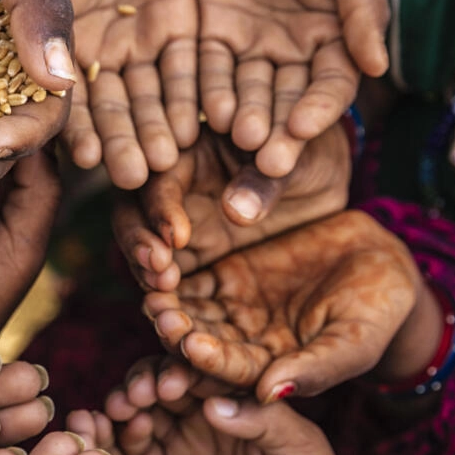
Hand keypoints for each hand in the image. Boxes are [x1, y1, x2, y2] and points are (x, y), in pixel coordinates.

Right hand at [36, 0, 198, 189]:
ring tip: (168, 161)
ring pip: (150, 95)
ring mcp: (139, 43)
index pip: (64, 98)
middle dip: (123, 142)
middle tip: (135, 177)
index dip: (75, 129)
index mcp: (54, 46)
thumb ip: (44, 14)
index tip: (87, 160)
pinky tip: (199, 124)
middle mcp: (97, 54)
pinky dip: (192, 95)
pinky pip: (188, 67)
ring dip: (157, 128)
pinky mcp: (180, 26)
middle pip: (111, 107)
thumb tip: (51, 78)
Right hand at [106, 369, 401, 454]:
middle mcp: (204, 413)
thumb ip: (262, 422)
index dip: (182, 368)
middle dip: (146, 381)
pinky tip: (124, 430)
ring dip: (127, 403)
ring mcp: (181, 444)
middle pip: (163, 383)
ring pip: (142, 411)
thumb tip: (213, 404)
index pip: (203, 370)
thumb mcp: (301, 450)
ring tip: (121, 406)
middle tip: (139, 392)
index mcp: (238, 395)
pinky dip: (123, 437)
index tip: (171, 380)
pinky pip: (135, 452)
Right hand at [114, 123, 349, 291]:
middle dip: (137, 239)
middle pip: (133, 210)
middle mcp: (173, 185)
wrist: (321, 178)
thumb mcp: (294, 160)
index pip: (161, 177)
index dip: (162, 207)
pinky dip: (164, 288)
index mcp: (190, 149)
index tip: (177, 237)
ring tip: (162, 289)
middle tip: (156, 267)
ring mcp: (178, 221)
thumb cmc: (305, 153)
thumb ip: (264, 181)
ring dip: (144, 266)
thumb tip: (234, 212)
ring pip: (141, 242)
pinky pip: (165, 271)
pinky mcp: (191, 253)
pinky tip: (172, 305)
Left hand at [143, 211, 420, 401]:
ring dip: (171, 306)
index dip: (212, 361)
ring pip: (192, 313)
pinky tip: (159, 264)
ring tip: (154, 293)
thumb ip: (314, 368)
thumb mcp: (353, 342)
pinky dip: (176, 275)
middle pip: (202, 345)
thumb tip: (269, 394)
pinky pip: (193, 279)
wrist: (380, 260)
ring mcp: (230, 311)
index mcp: (269, 371)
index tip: (192, 346)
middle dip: (180, 333)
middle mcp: (241, 346)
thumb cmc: (377, 310)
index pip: (233, 371)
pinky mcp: (224, 277)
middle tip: (162, 316)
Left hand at [195, 0, 388, 176]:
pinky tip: (207, 113)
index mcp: (333, 42)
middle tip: (268, 162)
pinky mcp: (210, 39)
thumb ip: (361, 9)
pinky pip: (209, 71)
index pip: (329, 86)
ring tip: (239, 137)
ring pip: (246, 93)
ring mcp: (249, 51)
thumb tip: (379, 66)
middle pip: (285, 103)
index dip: (318, 108)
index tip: (303, 128)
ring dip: (243, 118)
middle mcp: (291, 56)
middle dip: (278, 132)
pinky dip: (209, 92)